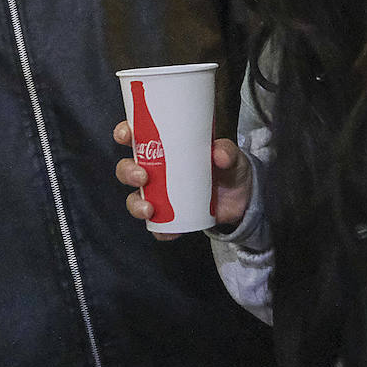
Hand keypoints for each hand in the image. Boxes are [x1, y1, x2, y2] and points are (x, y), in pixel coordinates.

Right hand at [113, 124, 251, 239]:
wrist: (242, 198)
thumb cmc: (229, 168)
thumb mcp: (232, 156)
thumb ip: (227, 152)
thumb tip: (218, 154)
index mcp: (164, 147)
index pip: (136, 136)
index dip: (124, 134)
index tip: (125, 136)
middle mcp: (156, 170)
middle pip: (127, 168)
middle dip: (127, 172)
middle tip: (142, 176)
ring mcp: (160, 195)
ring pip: (135, 198)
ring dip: (136, 204)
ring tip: (149, 208)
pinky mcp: (170, 217)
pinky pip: (157, 227)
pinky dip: (159, 231)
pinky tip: (167, 232)